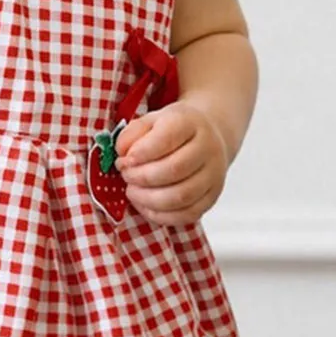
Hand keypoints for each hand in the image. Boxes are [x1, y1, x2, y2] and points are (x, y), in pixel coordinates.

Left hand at [115, 100, 229, 225]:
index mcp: (190, 123)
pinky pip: (187, 215)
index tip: (124, 160)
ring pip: (181, 196)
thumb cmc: (174, 131)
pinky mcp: (211, 198)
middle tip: (126, 175)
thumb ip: (132, 133)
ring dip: (148, 199)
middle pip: (174, 169)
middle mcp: (207, 148)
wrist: (206, 138)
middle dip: (142, 177)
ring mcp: (213, 175)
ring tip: (132, 191)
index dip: (141, 153)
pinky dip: (161, 215)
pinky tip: (145, 205)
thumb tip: (122, 153)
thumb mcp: (151, 121)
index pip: (167, 138)